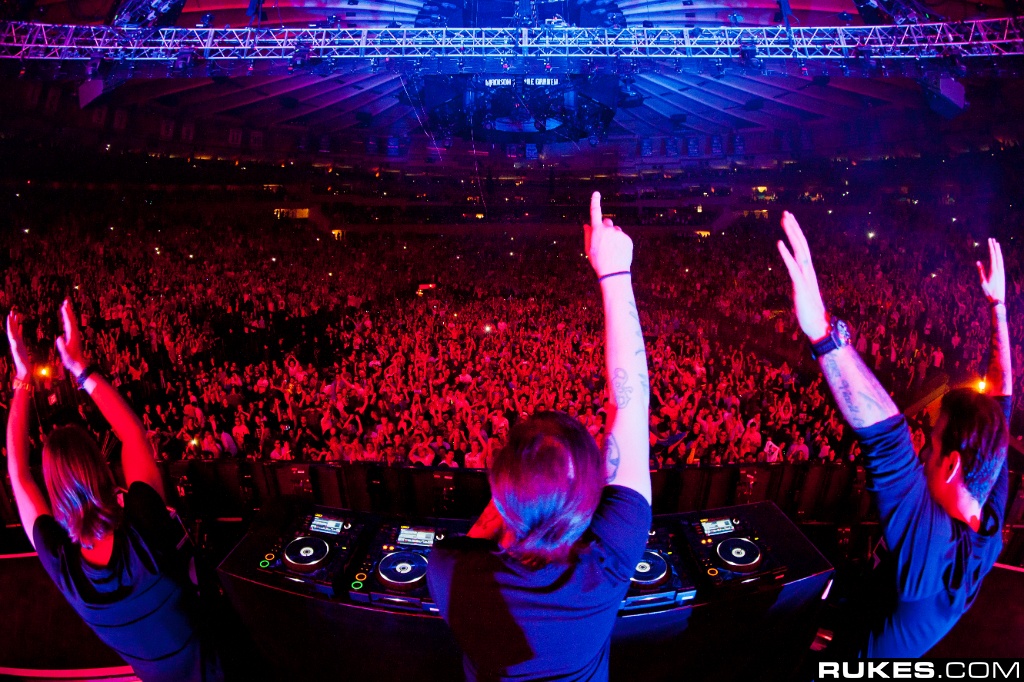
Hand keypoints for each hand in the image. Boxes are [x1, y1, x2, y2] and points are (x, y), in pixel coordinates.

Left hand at [6, 310, 30, 379]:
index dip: (10, 324)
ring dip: (15, 323)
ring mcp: (17, 343)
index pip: (11, 331)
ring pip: (15, 331)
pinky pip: (19, 335)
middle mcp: (14, 342)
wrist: (24, 371)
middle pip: (12, 329)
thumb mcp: (19, 355)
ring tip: (16, 316)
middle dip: (12, 321)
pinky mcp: (21, 345)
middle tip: (12, 312)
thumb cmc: (23, 365)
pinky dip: (19, 329)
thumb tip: (13, 340)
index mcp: (14, 344)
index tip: (10, 315)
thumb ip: (16, 347)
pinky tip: (21, 326)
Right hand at [55, 298, 86, 375]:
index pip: (69, 322)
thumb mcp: (65, 353)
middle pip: (72, 319)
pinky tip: (66, 318)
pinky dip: (68, 319)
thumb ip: (62, 346)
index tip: (64, 306)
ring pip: (72, 321)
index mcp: (73, 335)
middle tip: (66, 300)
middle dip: (68, 309)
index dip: (67, 314)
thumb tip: (59, 337)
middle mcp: (75, 333)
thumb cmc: (71, 360)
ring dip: (69, 313)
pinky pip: (70, 325)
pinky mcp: (74, 337)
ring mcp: (75, 335)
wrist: (79, 364)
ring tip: (65, 305)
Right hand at [585, 191, 632, 278]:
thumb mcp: (589, 249)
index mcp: (597, 231)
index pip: (595, 213)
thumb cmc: (598, 261)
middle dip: (605, 228)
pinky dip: (620, 242)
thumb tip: (586, 225)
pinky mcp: (627, 239)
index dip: (595, 202)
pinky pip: (623, 237)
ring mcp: (619, 233)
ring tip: (612, 250)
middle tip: (603, 241)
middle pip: (607, 222)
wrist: (614, 272)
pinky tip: (618, 252)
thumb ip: (588, 235)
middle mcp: (609, 229)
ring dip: (613, 236)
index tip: (596, 193)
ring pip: (616, 231)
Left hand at [776, 211, 828, 340]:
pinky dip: (786, 254)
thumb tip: (795, 278)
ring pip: (799, 251)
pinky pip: (792, 267)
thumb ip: (799, 283)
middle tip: (786, 213)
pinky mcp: (800, 286)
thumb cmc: (810, 311)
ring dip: (791, 234)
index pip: (803, 248)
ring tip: (784, 221)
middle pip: (802, 244)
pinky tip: (779, 243)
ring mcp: (805, 277)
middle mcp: (809, 271)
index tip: (790, 221)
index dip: (796, 234)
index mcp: (808, 271)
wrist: (819, 326)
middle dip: (794, 228)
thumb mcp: (802, 292)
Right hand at [976, 237, 1004, 304]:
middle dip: (995, 247)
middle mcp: (999, 269)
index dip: (991, 248)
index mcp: (994, 270)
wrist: (998, 300)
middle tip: (993, 239)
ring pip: (1001, 259)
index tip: (990, 241)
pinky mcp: (1002, 274)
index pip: (993, 256)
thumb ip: (981, 271)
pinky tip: (998, 257)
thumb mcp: (983, 282)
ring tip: (997, 245)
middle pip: (998, 256)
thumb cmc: (989, 292)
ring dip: (998, 251)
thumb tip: (978, 262)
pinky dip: (999, 257)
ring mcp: (1002, 272)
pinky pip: (1001, 263)